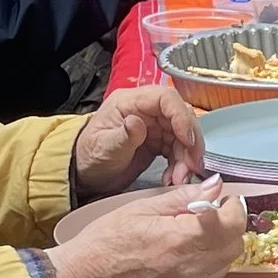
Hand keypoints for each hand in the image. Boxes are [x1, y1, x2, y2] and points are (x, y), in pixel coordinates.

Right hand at [49, 179, 246, 277]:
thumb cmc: (104, 242)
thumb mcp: (141, 207)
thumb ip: (184, 197)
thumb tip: (214, 186)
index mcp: (181, 240)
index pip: (233, 223)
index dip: (234, 208)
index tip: (225, 200)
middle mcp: (189, 270)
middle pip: (234, 245)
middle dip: (229, 226)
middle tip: (211, 214)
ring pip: (223, 265)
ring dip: (218, 247)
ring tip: (193, 235)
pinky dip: (203, 266)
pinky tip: (181, 257)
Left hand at [72, 81, 206, 196]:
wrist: (85, 175)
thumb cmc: (89, 156)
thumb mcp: (104, 147)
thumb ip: (123, 135)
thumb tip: (137, 122)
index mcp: (130, 102)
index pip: (166, 98)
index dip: (181, 116)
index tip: (187, 141)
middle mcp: (145, 110)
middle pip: (180, 117)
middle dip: (190, 142)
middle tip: (192, 166)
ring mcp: (154, 126)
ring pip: (183, 136)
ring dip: (187, 158)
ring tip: (179, 179)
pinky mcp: (158, 142)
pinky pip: (178, 150)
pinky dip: (181, 165)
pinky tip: (173, 178)